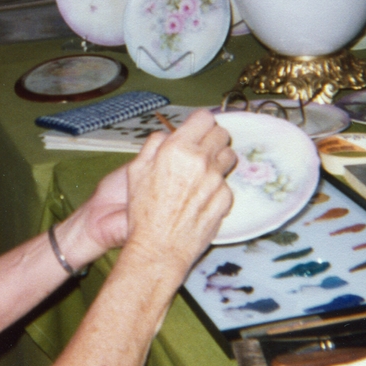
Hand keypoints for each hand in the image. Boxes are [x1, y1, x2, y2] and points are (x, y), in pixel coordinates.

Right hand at [125, 108, 235, 272]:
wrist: (158, 248)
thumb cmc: (143, 212)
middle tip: (201, 150)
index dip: (200, 122)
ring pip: (229, 156)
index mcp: (177, 149)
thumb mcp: (136, 171)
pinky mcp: (226, 199)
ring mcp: (216, 180)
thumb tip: (166, 136)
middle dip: (211, 138)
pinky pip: (227, 184)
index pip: (204, 118)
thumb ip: (153, 146)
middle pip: (221, 133)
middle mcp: (200, 161)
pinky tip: (202, 197)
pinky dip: (217, 186)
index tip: (196, 129)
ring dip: (218, 159)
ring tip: (203, 173)